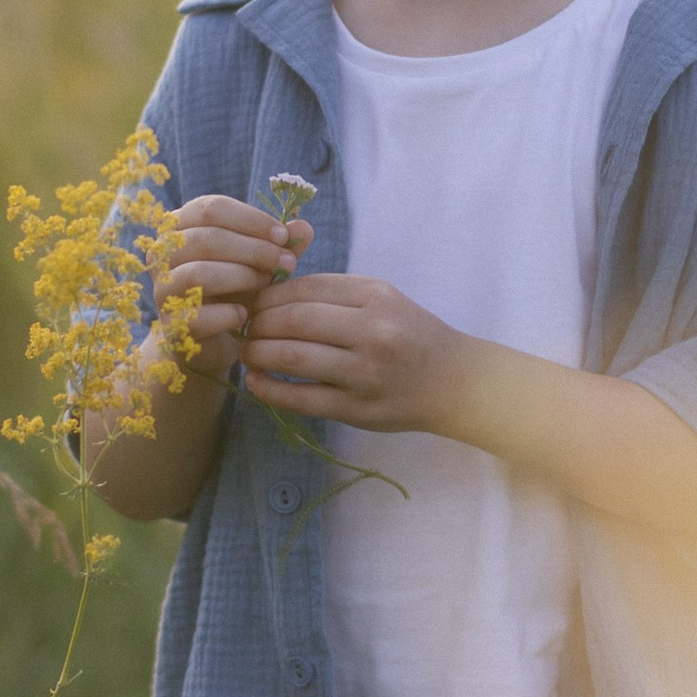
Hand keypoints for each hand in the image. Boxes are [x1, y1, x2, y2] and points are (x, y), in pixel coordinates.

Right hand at [159, 195, 305, 384]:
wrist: (212, 340)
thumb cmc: (235, 288)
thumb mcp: (259, 261)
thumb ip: (280, 244)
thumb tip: (304, 227)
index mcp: (179, 226)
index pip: (212, 208)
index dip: (252, 220)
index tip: (283, 236)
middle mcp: (162, 253)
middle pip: (207, 239)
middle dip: (255, 249)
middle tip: (288, 263)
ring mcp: (162, 289)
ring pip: (199, 273)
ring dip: (242, 276)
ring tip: (267, 284)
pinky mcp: (170, 325)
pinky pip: (199, 315)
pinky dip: (229, 313)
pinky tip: (247, 315)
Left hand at [238, 272, 469, 432]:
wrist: (453, 382)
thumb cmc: (411, 336)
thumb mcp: (382, 300)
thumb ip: (334, 294)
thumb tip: (269, 296)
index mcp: (376, 297)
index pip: (307, 288)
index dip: (269, 294)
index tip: (252, 301)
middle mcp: (372, 332)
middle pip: (294, 320)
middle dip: (257, 323)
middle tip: (242, 327)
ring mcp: (364, 373)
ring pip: (293, 357)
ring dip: (257, 353)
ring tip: (245, 352)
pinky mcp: (357, 409)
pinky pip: (301, 398)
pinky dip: (270, 389)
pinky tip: (255, 381)